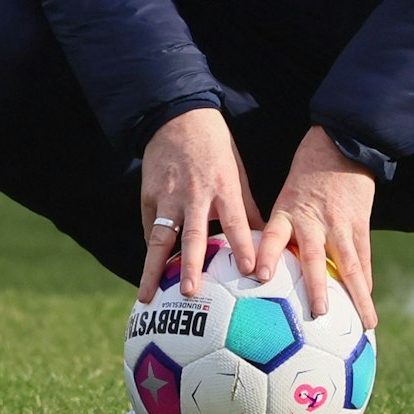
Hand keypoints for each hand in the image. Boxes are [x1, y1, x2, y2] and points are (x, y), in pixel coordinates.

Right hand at [138, 107, 260, 303]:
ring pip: (160, 238)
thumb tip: (266, 239)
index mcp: (223, 186)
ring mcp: (168, 195)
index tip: (251, 271)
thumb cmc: (214, 148)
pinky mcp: (148, 195)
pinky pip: (150, 227)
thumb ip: (246, 207)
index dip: (244, 245)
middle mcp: (195, 194)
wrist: (177, 117)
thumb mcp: (236, 171)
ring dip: (154, 268)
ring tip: (149, 295)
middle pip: (193, 235)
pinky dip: (150, 251)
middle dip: (191, 266)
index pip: (236, 221)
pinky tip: (149, 274)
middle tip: (190, 293)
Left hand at [255, 126, 376, 330]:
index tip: (260, 276)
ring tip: (365, 323)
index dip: (268, 255)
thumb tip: (257, 266)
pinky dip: (365, 282)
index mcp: (287, 212)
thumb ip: (277, 229)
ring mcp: (340, 224)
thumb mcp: (284, 196)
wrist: (340, 144)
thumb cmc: (304, 174)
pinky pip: (363, 257)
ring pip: (349, 264)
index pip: (273, 235)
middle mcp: (314, 221)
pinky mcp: (360, 224)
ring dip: (357, 295)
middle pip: (315, 258)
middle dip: (317, 287)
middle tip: (318, 314)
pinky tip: (368, 304)